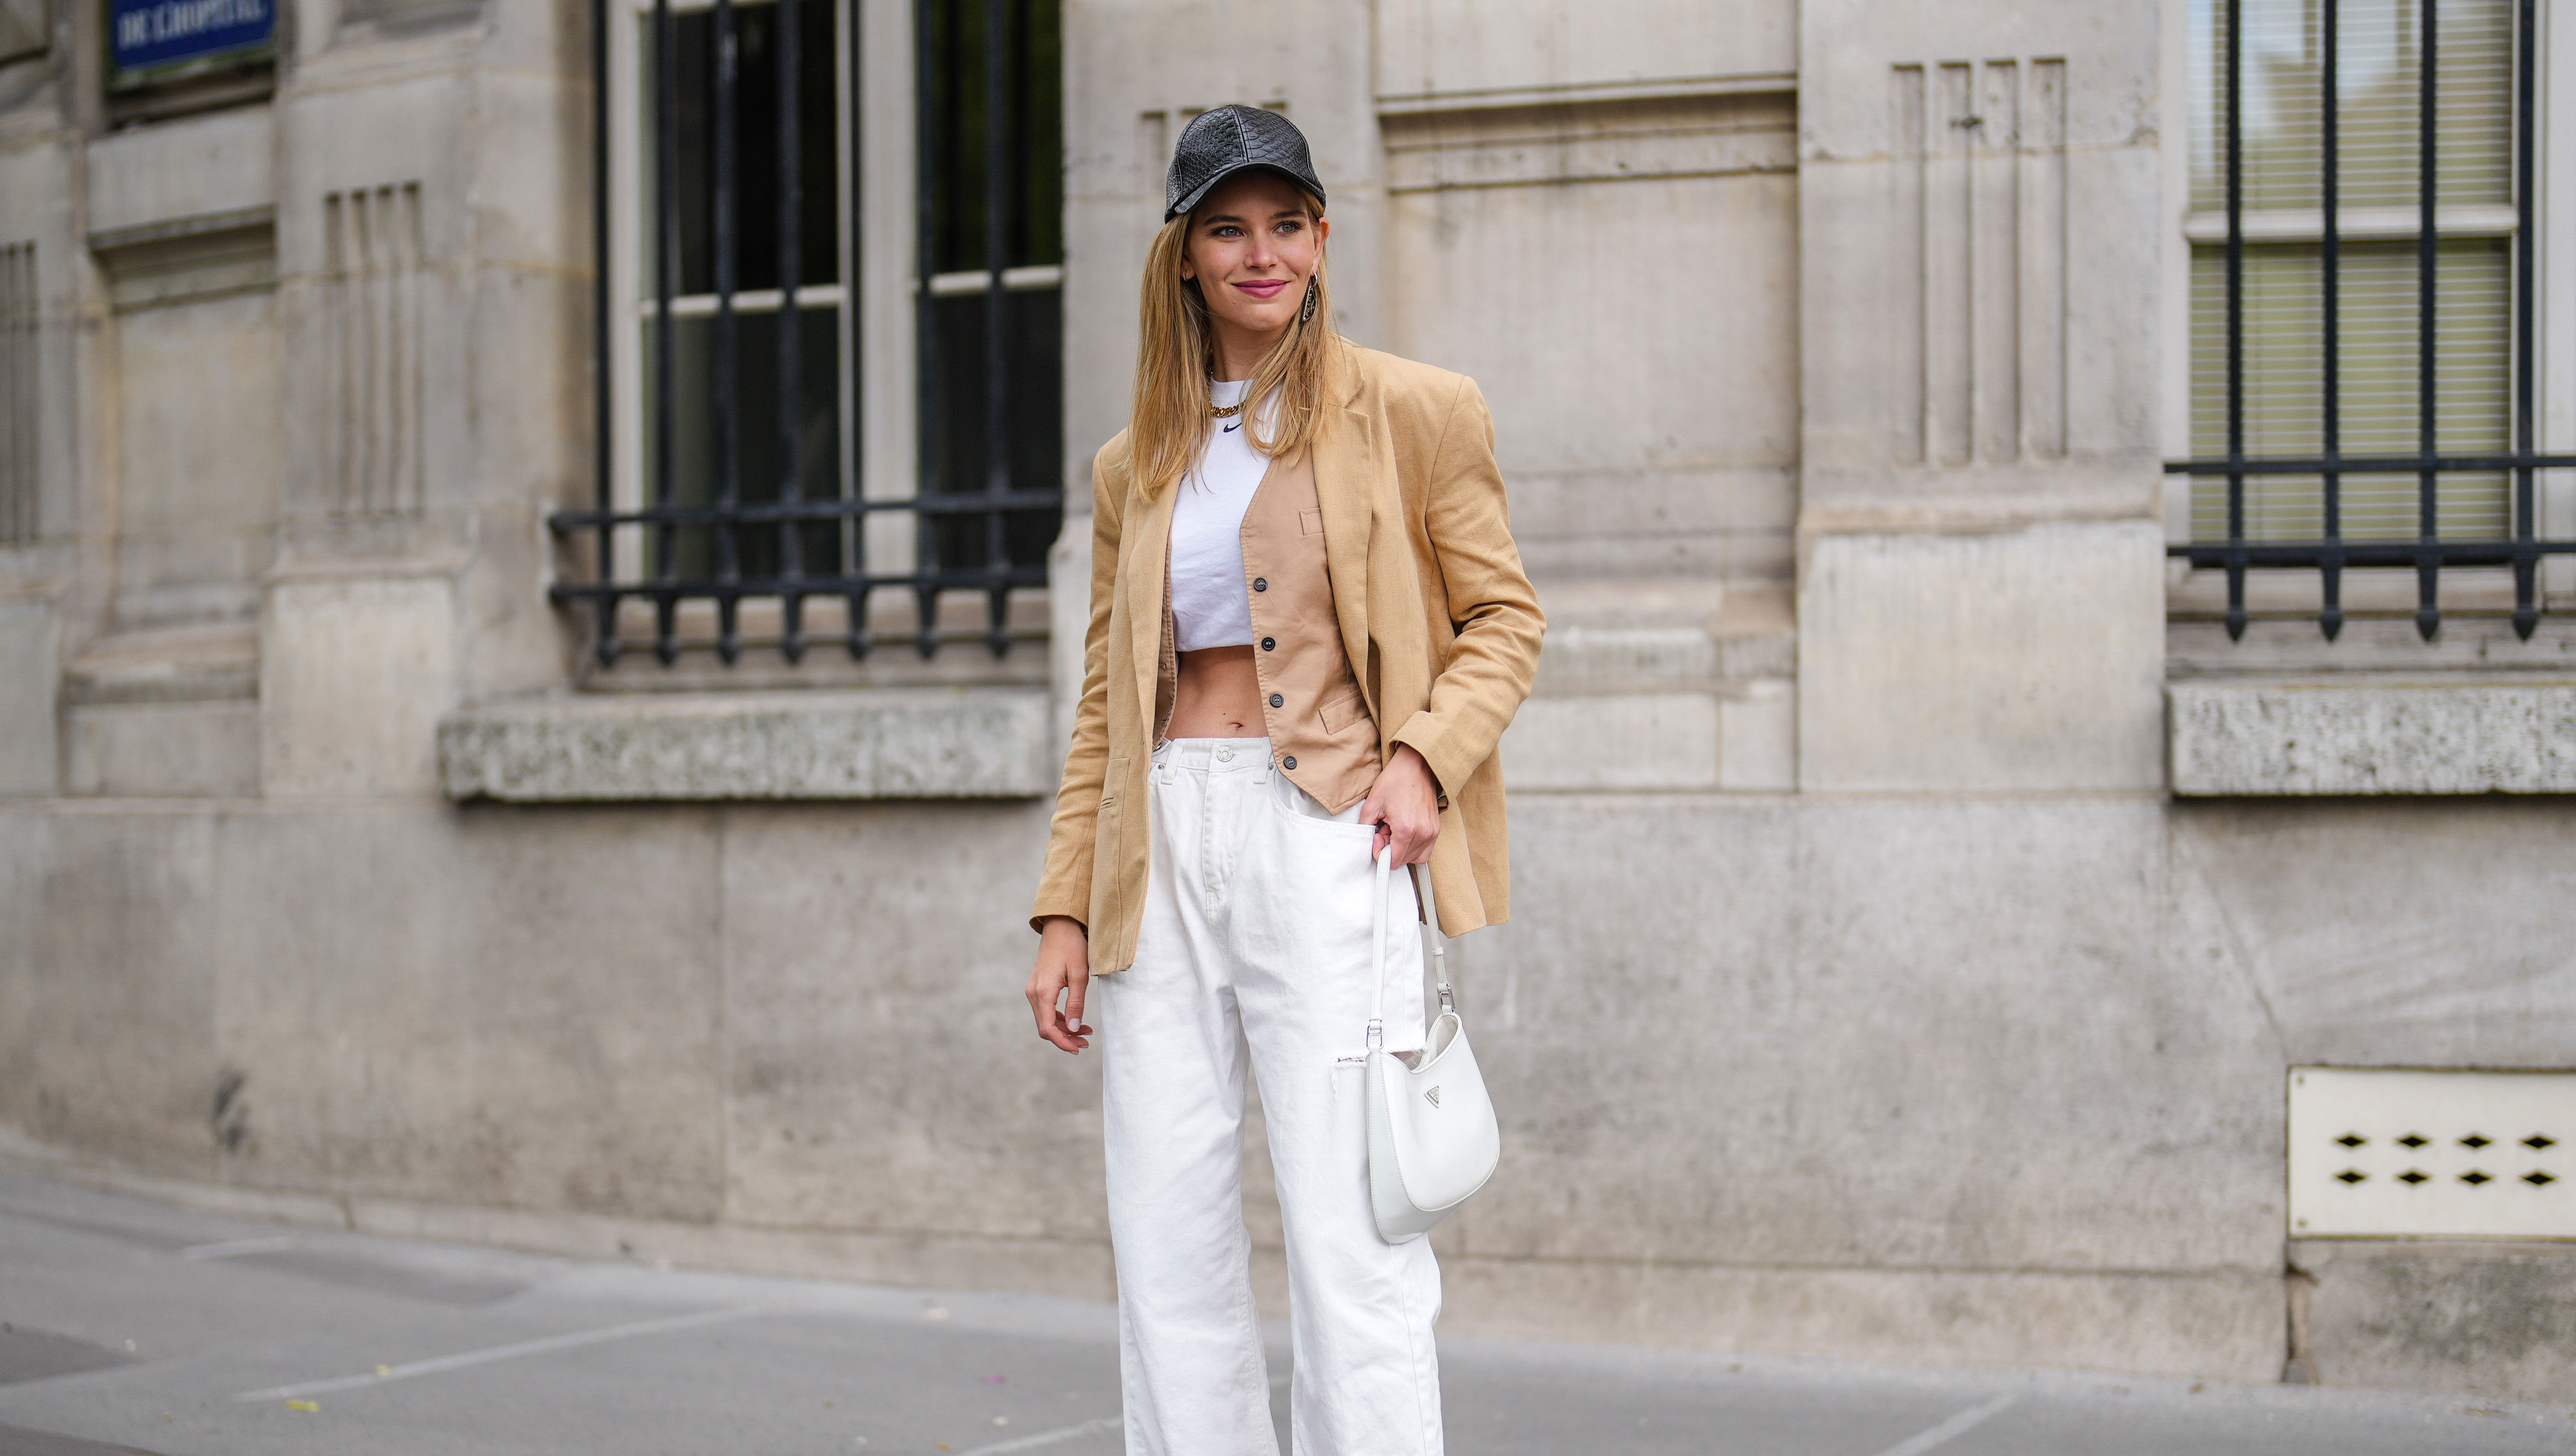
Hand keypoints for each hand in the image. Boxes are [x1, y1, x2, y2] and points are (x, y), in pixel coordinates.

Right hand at [1026, 917, 1092, 1053]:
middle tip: (1086, 1043)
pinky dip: (1059, 1018)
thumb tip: (1074, 1028)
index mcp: (1043, 992)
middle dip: (1065, 1038)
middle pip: (1045, 1027)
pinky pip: (1045, 1010)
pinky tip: (1075, 1019)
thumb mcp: (1080, 975)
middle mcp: (1033, 993)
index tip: (1078, 1049)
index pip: (1047, 1028)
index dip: (1062, 1042)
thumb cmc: (1072, 947)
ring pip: (1045, 1019)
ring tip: (1086, 1032)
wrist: (1060, 926)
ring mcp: (1033, 990)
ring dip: (1064, 1029)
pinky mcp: (1037, 986)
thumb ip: (1076, 1003)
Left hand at [1359, 744, 1440, 865]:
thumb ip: (1364, 828)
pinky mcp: (1436, 829)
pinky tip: (1406, 831)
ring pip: (1414, 858)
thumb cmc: (1396, 780)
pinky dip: (1413, 847)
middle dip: (1390, 849)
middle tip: (1386, 829)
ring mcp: (1432, 832)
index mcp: (1406, 829)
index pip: (1393, 861)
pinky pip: (1425, 851)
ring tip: (1396, 829)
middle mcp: (1423, 833)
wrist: (1416, 766)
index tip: (1377, 836)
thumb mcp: (1372, 803)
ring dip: (1402, 848)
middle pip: (1403, 860)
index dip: (1380, 852)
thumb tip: (1366, 843)